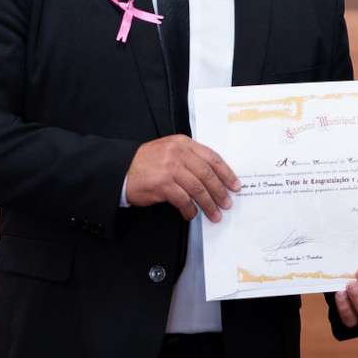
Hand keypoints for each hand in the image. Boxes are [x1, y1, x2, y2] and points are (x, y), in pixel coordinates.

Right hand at [124, 136, 240, 221]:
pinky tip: (191, 214)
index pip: (212, 158)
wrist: (121, 169)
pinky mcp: (162, 184)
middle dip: (220, 191)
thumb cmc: (147, 162)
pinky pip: (183, 200)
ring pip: (198, 189)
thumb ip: (190, 158)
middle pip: (207, 174)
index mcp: (183, 143)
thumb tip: (214, 177)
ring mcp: (170, 168)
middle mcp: (178, 153)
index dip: (226, 173)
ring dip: (208, 204)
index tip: (235, 185)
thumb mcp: (170, 151)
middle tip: (227, 203)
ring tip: (214, 214)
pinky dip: (189, 210)